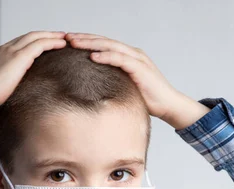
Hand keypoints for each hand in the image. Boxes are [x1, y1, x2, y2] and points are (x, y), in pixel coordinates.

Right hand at [0, 31, 67, 117]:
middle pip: (29, 36)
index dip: (32, 43)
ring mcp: (12, 51)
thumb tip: (12, 95)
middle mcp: (5, 49)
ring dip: (51, 36)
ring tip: (64, 38)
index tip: (43, 45)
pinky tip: (62, 44)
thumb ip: (5, 85)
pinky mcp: (20, 57)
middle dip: (44, 35)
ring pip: (36, 37)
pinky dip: (52, 42)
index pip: (18, 44)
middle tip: (57, 36)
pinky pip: (40, 44)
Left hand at [66, 32, 209, 129]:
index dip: (85, 42)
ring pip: (110, 46)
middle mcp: (131, 54)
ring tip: (74, 43)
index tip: (66, 43)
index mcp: (126, 57)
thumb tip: (89, 89)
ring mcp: (136, 59)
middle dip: (83, 38)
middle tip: (65, 37)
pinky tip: (92, 56)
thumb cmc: (146, 99)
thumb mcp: (123, 88)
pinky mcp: (140, 68)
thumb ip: (109, 83)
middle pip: (103, 41)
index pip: (102, 45)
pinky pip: (120, 59)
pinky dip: (106, 56)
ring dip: (90, 43)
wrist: (168, 105)